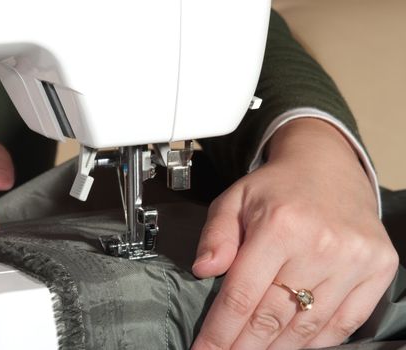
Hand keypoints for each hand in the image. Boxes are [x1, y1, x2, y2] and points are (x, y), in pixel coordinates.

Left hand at [191, 119, 398, 348]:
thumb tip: (203, 270)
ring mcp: (354, 259)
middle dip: (243, 345)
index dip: (220, 331)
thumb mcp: (234, 200)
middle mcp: (321, 244)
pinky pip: (344, 323)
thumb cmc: (276, 188)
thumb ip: (215, 235)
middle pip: (273, 316)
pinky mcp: (379, 267)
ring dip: (276, 347)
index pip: (241, 295)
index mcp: (279, 225)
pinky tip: (292, 343)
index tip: (204, 349)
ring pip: (307, 326)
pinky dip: (316, 341)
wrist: (326, 168)